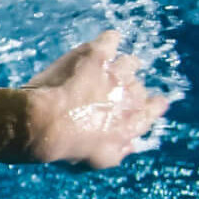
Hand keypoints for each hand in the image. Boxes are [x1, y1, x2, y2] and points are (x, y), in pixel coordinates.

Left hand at [23, 30, 169, 168]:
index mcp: (134, 122)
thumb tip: (131, 143)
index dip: (150, 104)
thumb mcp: (99, 159)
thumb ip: (120, 150)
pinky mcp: (97, 55)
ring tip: (110, 64)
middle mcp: (131, 96)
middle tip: (109, 88)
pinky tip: (107, 39)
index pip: (154, 109)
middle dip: (126, 86)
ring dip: (120, 64)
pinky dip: (110, 39)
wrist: (44, 123)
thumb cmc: (67, 145)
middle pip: (137, 85)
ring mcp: (116, 74)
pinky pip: (111, 40)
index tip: (147, 100)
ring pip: (129, 62)